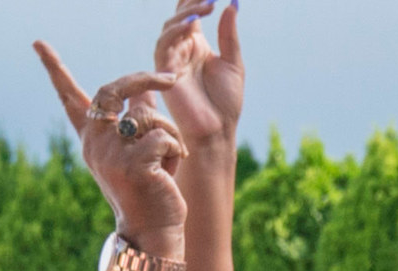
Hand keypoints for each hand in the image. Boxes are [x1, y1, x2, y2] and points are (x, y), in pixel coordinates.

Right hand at [37, 47, 187, 252]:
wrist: (152, 233)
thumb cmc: (149, 192)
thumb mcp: (139, 152)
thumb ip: (138, 120)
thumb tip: (145, 91)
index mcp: (91, 139)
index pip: (70, 98)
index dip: (55, 69)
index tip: (38, 43)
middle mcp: (95, 143)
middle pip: (113, 90)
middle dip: (144, 78)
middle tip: (168, 77)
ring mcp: (112, 154)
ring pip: (148, 114)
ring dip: (170, 132)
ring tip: (170, 158)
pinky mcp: (134, 165)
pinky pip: (163, 136)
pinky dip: (176, 148)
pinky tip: (172, 167)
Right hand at [152, 0, 242, 158]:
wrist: (218, 130)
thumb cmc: (226, 102)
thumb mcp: (233, 63)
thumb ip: (229, 34)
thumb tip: (232, 3)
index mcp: (197, 45)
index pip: (191, 15)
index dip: (196, 0)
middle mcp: (181, 49)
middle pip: (180, 18)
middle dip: (192, 3)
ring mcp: (171, 58)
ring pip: (171, 28)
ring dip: (187, 15)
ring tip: (207, 5)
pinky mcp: (164, 69)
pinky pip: (165, 45)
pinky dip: (178, 32)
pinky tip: (194, 25)